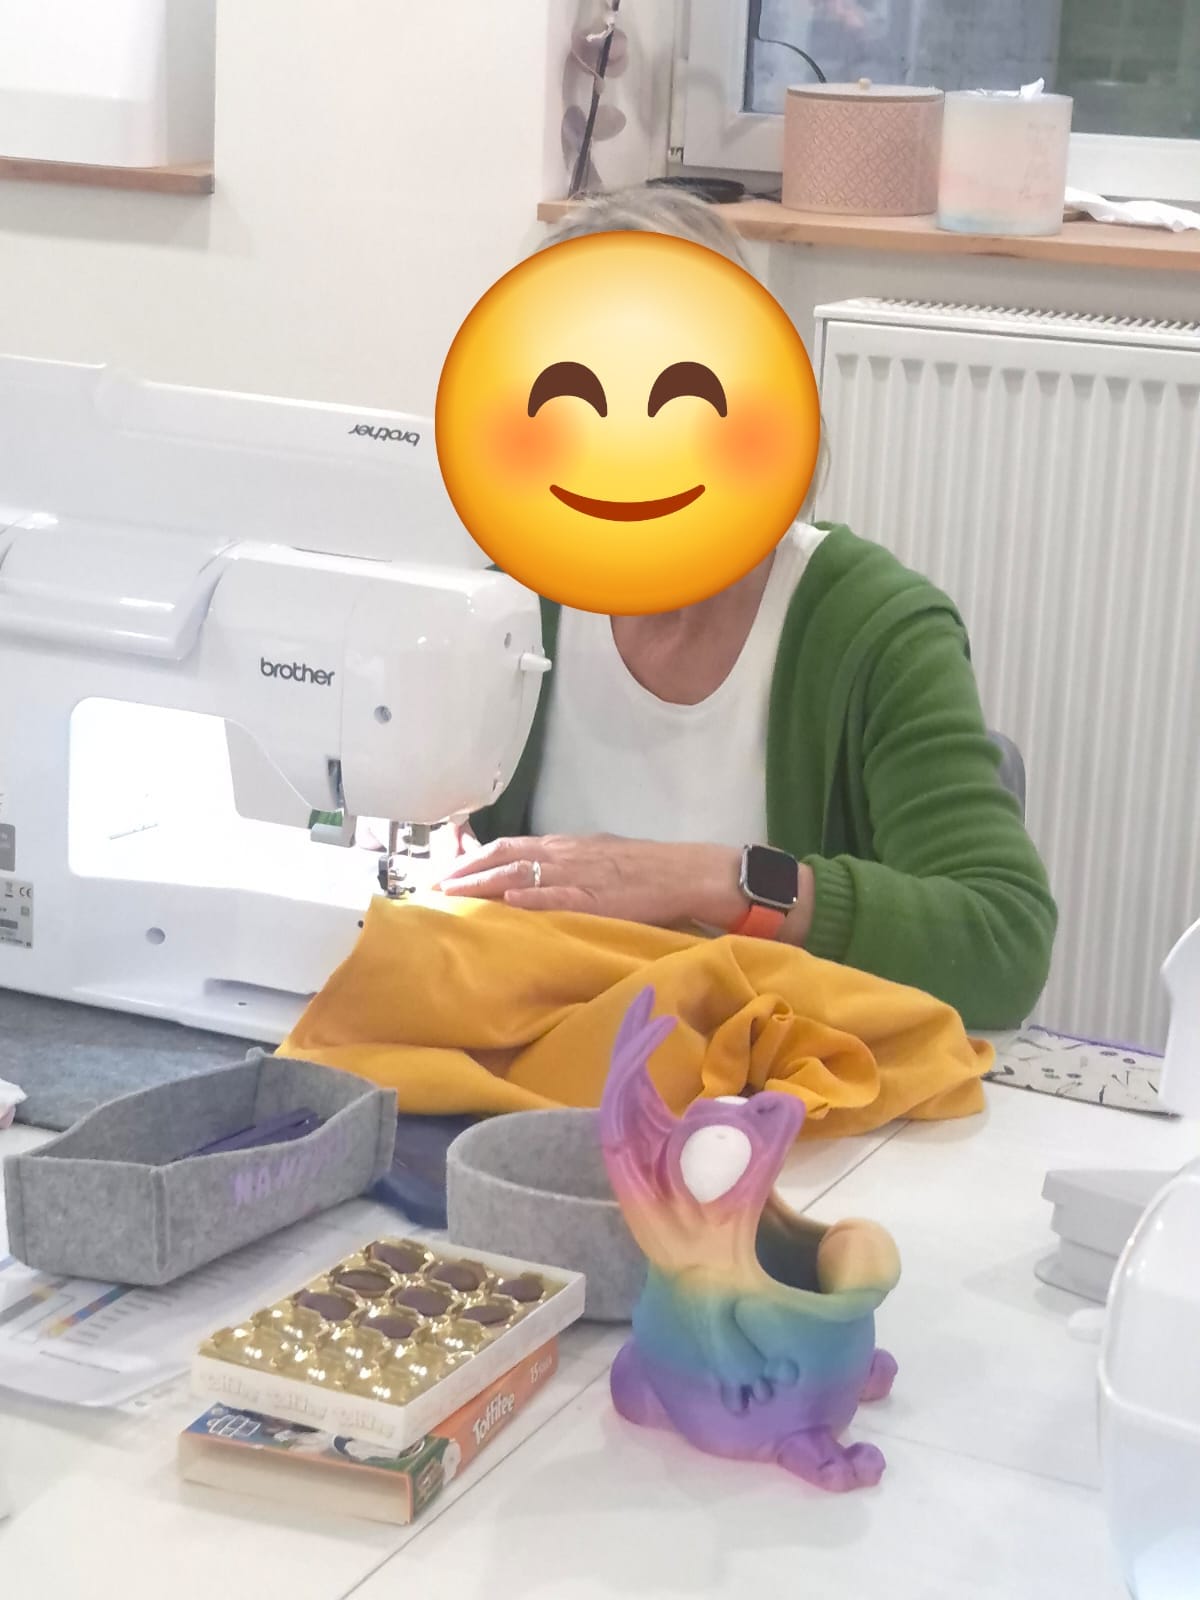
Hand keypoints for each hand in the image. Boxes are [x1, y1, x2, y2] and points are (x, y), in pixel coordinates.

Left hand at [432, 833, 747, 927]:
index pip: (507, 845)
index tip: (443, 870)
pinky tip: (509, 902)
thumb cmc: (642, 867)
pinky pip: (560, 896)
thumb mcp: (596, 855)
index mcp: (563, 844)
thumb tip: (529, 876)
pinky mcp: (598, 896)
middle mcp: (564, 854)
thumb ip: (562, 863)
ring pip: (523, 873)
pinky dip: (533, 898)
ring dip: (484, 883)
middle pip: (504, 856)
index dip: (472, 857)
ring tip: (453, 895)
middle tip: (433, 886)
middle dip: (465, 871)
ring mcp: (579, 874)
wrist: (683, 871)